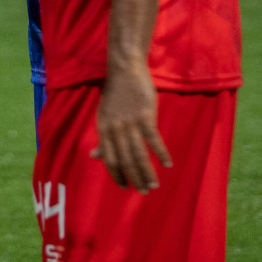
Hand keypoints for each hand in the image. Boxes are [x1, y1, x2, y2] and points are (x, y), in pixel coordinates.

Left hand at [92, 65, 170, 192]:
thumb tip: (94, 156)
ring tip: (154, 185)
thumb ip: (102, 137)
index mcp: (103, 129)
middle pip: (125, 160)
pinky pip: (154, 140)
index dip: (117, 175)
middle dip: (135, 178)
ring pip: (138, 154)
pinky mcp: (145, 116)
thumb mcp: (104, 116)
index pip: (109, 159)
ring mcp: (130, 123)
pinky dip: (161, 154)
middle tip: (144, 191)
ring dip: (147, 172)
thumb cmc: (115, 93)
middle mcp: (115, 128)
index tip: (125, 187)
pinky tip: (168, 164)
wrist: (125, 70)